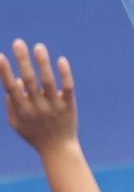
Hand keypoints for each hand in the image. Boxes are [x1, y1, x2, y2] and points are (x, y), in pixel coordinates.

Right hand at [2, 40, 77, 158]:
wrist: (58, 149)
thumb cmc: (35, 134)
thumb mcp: (17, 123)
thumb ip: (12, 105)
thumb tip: (13, 82)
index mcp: (22, 110)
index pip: (11, 87)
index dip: (4, 72)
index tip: (0, 56)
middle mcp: (37, 106)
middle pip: (28, 80)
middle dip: (22, 61)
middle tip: (18, 42)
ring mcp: (54, 105)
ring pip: (48, 81)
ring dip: (42, 63)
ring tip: (38, 46)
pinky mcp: (69, 105)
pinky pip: (67, 87)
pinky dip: (65, 74)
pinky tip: (61, 60)